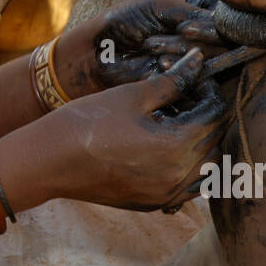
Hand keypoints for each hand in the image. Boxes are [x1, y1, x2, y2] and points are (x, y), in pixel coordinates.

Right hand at [42, 49, 228, 211]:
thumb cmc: (88, 122)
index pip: (215, 115)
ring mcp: (166, 195)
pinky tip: (170, 148)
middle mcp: (178, 177)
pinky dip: (189, 168)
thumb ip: (171, 81)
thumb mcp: (132, 96)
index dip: (210, 91)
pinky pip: (186, 188)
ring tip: (181, 121)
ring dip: (203, 145)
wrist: (49, 161)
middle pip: (215, 142)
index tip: (197, 77)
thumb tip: (198, 61)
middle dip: (209, 116)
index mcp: (177, 146)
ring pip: (206, 169)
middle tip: (189, 95)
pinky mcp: (153, 204)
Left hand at [54, 0, 230, 96]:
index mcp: (200, 6)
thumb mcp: (159, 6)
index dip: (212, 23)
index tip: (185, 28)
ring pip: (213, 57)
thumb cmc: (124, 21)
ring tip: (151, 47)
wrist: (99, 52)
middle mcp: (204, 32)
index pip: (226, 14)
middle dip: (191, 39)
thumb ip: (195, 14)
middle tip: (166, 39)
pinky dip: (178, 70)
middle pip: (223, 37)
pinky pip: (200, 78)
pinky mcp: (189, 80)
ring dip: (179, 52)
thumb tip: (226, 29)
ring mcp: (198, 57)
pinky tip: (158, 65)